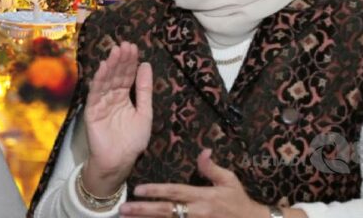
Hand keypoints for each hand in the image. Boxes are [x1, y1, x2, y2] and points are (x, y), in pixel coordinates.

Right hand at [83, 42, 152, 196]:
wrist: (118, 162)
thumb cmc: (132, 141)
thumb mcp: (144, 113)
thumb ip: (145, 90)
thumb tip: (146, 65)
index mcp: (124, 98)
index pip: (127, 76)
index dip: (130, 62)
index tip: (134, 47)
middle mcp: (111, 97)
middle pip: (116, 75)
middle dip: (121, 60)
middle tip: (126, 44)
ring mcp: (101, 103)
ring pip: (106, 81)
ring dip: (111, 66)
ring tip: (116, 51)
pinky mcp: (92, 111)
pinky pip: (96, 93)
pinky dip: (99, 80)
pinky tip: (103, 68)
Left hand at [119, 149, 269, 217]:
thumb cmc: (239, 201)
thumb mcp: (229, 181)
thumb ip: (212, 168)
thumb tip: (204, 151)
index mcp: (203, 197)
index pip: (175, 192)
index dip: (155, 191)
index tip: (137, 190)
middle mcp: (197, 212)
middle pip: (165, 211)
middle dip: (143, 210)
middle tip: (123, 208)